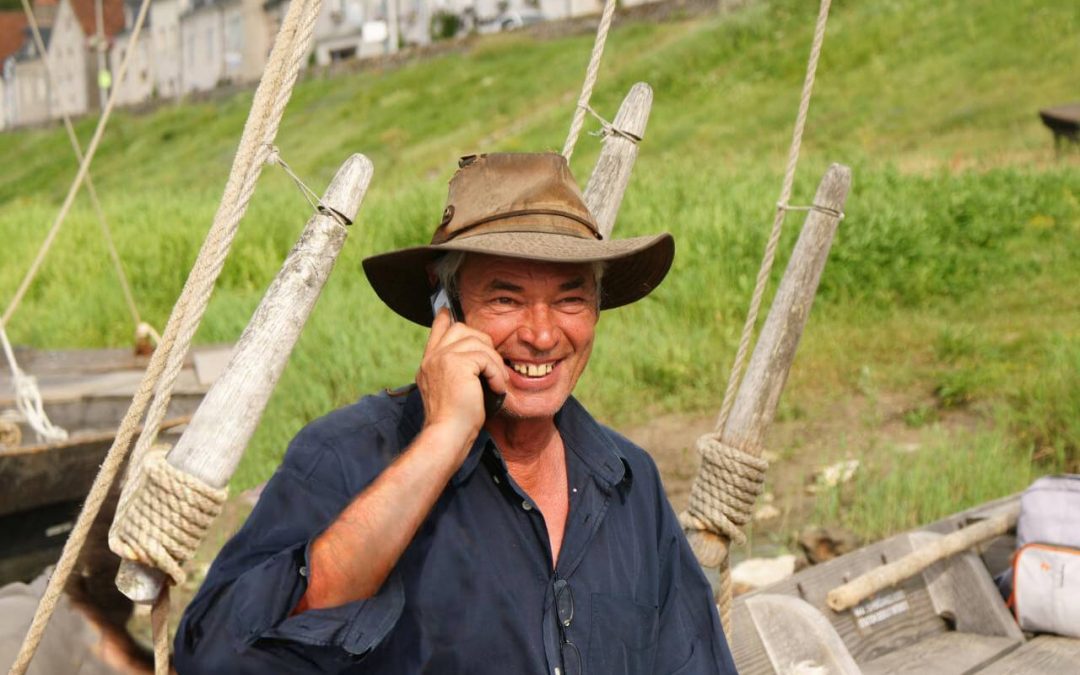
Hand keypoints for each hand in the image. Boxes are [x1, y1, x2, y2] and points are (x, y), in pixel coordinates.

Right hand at [416, 309, 506, 453]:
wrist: (446, 435)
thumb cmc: (454, 422)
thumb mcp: (450, 391)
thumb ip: (455, 372)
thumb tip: (476, 360)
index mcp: (429, 364)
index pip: (437, 330)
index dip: (445, 318)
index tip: (448, 310)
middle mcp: (432, 358)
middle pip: (461, 329)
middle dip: (482, 342)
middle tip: (491, 365)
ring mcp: (442, 358)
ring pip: (478, 343)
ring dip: (494, 363)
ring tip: (496, 382)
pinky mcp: (456, 363)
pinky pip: (486, 358)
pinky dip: (496, 373)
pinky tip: (496, 388)